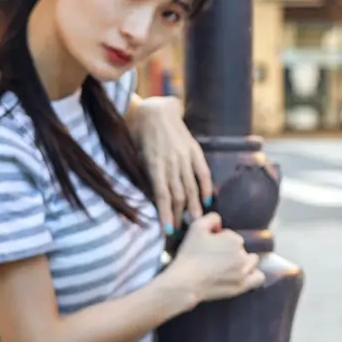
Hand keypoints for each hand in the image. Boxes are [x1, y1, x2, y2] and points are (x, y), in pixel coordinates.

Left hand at [130, 96, 212, 233]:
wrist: (155, 110)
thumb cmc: (139, 133)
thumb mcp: (134, 153)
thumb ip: (141, 174)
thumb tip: (142, 198)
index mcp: (154, 164)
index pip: (162, 195)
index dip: (166, 214)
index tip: (167, 230)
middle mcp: (171, 162)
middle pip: (178, 195)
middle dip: (179, 215)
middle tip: (180, 232)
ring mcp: (185, 156)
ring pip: (191, 186)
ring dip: (194, 205)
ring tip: (197, 221)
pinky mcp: (194, 150)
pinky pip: (203, 171)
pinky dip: (206, 186)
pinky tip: (208, 200)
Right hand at [164, 213, 265, 309]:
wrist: (185, 282)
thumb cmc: (190, 254)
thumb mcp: (197, 227)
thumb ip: (212, 218)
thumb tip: (219, 223)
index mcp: (234, 239)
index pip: (232, 237)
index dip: (221, 241)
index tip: (210, 248)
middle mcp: (243, 255)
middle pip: (242, 249)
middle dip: (232, 252)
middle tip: (216, 259)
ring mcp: (244, 272)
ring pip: (251, 262)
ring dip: (243, 262)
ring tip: (228, 268)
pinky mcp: (242, 286)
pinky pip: (258, 277)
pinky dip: (253, 275)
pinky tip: (243, 275)